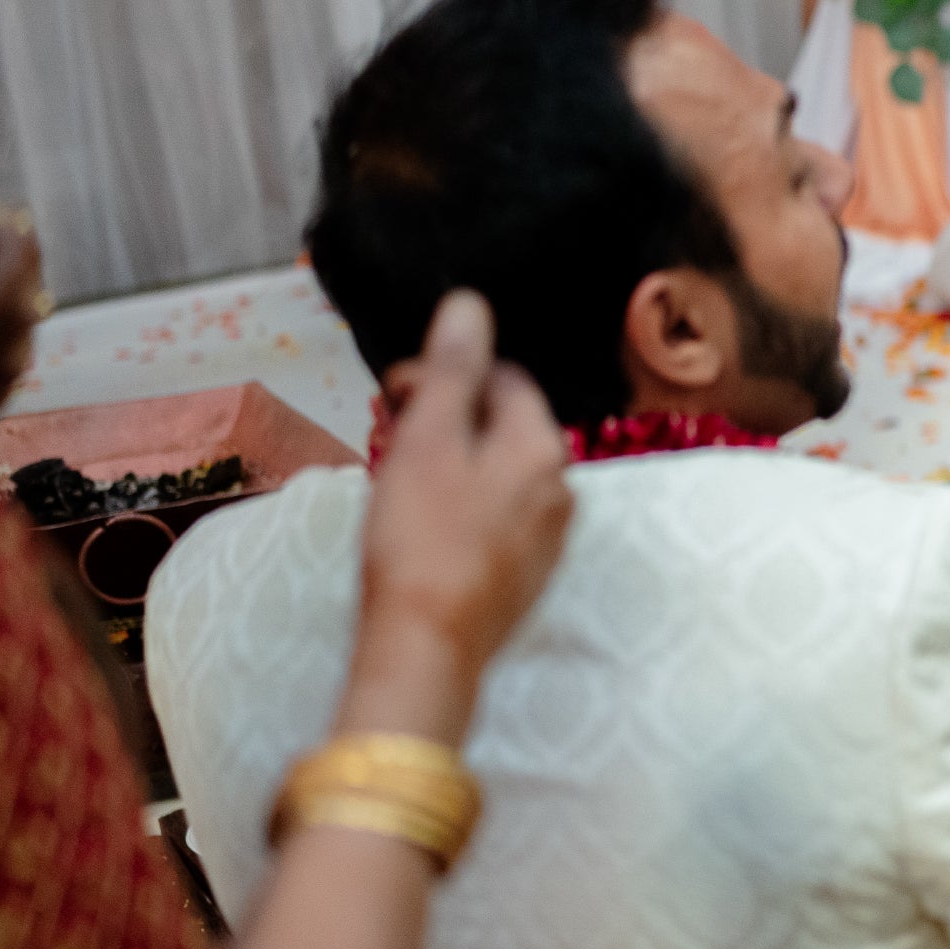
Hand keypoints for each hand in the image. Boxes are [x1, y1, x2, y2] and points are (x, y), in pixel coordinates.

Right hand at [347, 292, 572, 730]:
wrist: (426, 644)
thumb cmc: (421, 537)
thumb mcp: (430, 439)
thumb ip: (454, 371)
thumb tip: (471, 304)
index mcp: (544, 449)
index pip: (504, 379)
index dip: (446, 374)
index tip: (393, 392)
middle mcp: (562, 490)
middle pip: (502, 425)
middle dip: (445, 416)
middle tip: (388, 431)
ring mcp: (548, 537)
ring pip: (496, 472)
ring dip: (448, 459)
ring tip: (395, 474)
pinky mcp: (525, 574)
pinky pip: (494, 516)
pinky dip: (458, 501)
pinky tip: (418, 519)